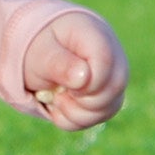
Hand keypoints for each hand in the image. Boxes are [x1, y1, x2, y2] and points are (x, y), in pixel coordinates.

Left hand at [22, 11, 128, 130]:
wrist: (41, 52)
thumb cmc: (41, 47)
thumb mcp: (40, 53)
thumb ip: (59, 63)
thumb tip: (84, 78)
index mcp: (96, 36)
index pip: (105, 63)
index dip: (84, 83)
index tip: (64, 84)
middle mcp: (114, 57)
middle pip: (112, 90)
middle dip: (78, 100)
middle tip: (57, 90)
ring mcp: (113, 79)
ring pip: (106, 109)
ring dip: (73, 112)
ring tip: (57, 95)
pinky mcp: (109, 98)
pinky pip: (98, 118)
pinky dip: (73, 118)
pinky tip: (62, 102)